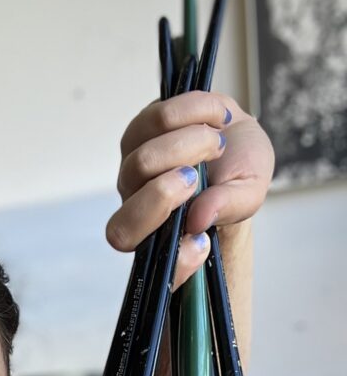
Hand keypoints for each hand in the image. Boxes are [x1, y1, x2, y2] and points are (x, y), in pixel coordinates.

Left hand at [105, 92, 274, 288]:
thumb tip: (198, 219)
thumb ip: (228, 207)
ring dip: (186, 146)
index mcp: (161, 239)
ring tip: (219, 139)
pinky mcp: (137, 134)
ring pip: (141, 163)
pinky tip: (216, 115)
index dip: (172, 258)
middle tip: (201, 177)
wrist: (237, 141)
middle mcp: (138, 210)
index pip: (150, 263)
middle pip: (128, 215)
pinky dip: (189, 112)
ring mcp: (133, 172)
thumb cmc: (238, 179)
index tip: (202, 242)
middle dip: (165, 194)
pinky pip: (153, 121)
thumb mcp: (248, 194)